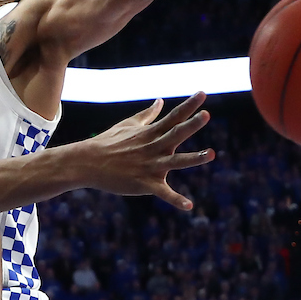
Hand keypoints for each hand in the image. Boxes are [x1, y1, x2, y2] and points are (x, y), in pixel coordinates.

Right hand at [84, 93, 212, 208]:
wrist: (88, 163)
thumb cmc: (108, 142)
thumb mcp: (128, 124)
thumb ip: (148, 114)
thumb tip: (160, 101)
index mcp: (151, 133)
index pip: (173, 117)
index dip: (189, 105)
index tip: (203, 93)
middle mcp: (153, 148)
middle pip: (176, 134)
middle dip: (192, 125)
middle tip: (207, 114)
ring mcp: (150, 166)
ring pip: (176, 161)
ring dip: (194, 158)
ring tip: (212, 154)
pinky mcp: (144, 184)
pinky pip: (163, 193)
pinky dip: (176, 200)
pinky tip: (189, 206)